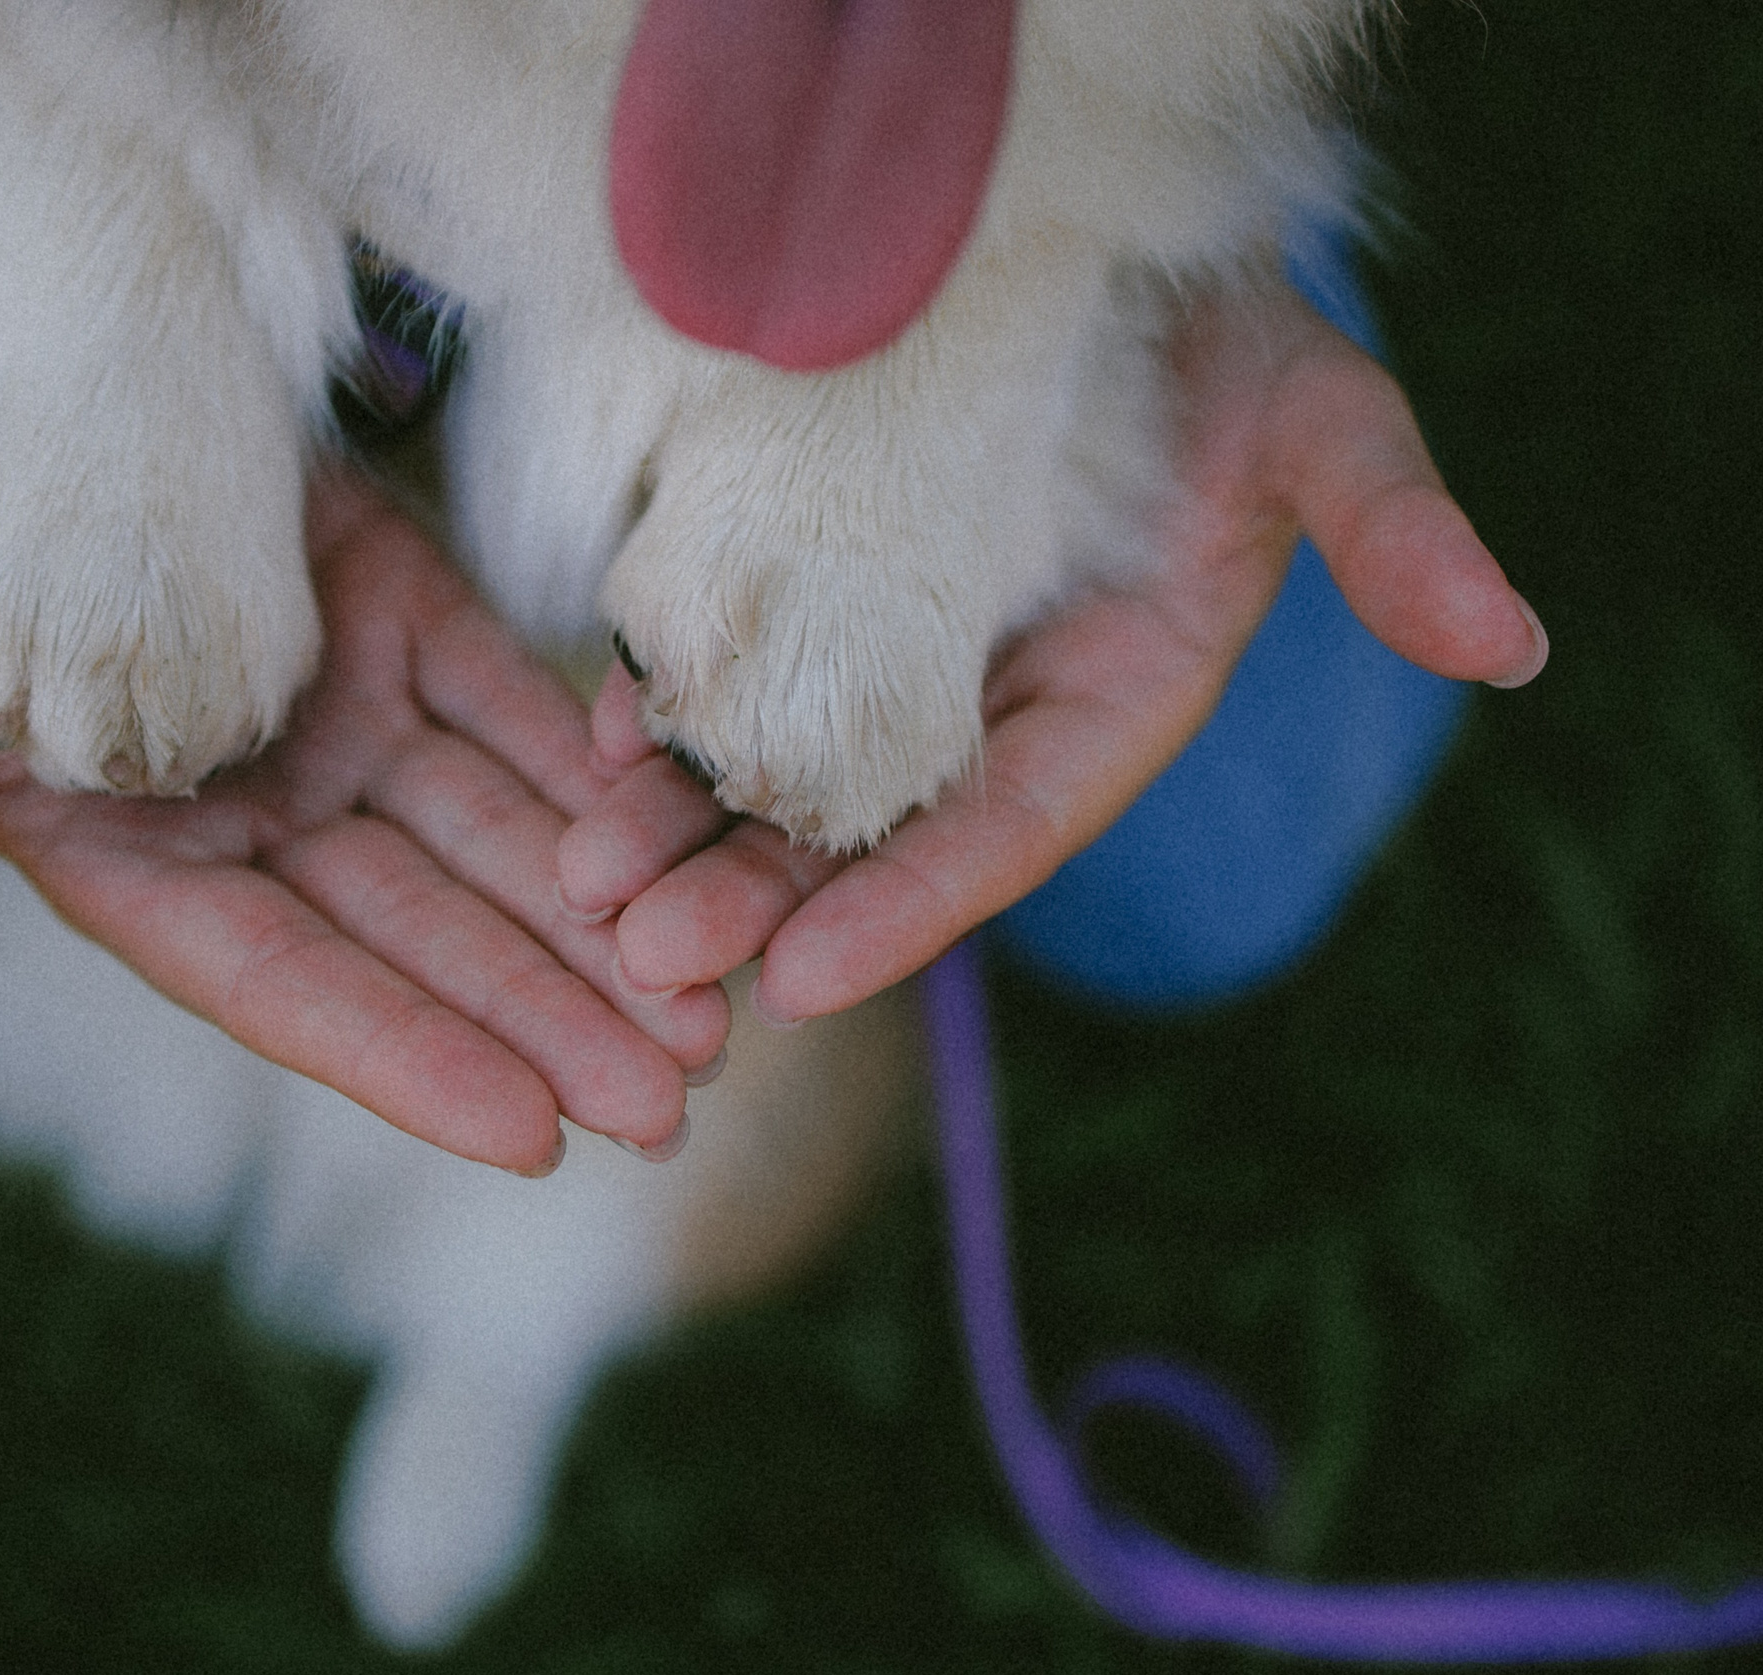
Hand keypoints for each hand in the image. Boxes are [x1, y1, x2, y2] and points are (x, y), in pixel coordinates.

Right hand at [0, 464, 728, 1174]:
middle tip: (678, 1100)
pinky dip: (596, 773)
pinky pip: (514, 710)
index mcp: (144, 870)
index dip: (408, 1053)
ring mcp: (343, 721)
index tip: (532, 1132)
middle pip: (426, 935)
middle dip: (549, 1016)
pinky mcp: (407, 619)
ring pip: (494, 842)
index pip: (293, 987)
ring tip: (717, 1009)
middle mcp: (261, 818)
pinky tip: (686, 836)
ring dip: (602, 923)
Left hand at [555, 280, 1548, 1022]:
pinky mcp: (801, 596)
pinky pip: (717, 677)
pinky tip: (580, 750)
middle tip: (638, 957)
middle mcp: (983, 709)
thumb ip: (1388, 531)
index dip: (904, 909)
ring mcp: (883, 660)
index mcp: (1104, 711)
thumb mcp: (1323, 422)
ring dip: (673, 834)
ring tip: (578, 882)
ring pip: (767, 777)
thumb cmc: (1234, 355)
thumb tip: (1510, 637)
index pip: (997, 835)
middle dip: (750, 902)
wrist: (1120, 279)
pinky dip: (652, 717)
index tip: (802, 981)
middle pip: (857, 835)